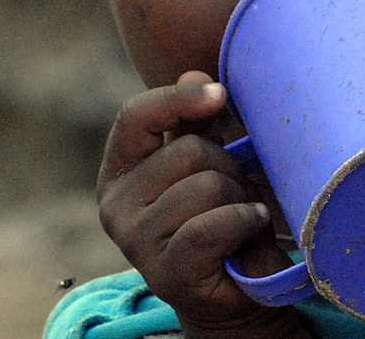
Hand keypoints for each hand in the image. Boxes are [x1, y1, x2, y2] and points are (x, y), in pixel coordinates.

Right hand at [96, 71, 307, 337]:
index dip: (179, 98)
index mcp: (120, 171)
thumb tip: (194, 71)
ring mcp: (137, 241)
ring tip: (242, 216)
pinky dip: (243, 222)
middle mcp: (116, 206)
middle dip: (230, 165)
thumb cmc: (221, 219)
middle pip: (188, 150)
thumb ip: (197, 123)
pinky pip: (212, 226)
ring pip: (206, 186)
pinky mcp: (166, 271)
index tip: (220, 95)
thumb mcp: (209, 164)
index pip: (136, 116)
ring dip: (241, 198)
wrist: (235, 293)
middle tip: (240, 190)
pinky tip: (248, 229)